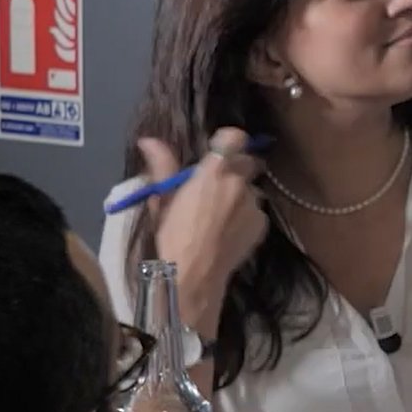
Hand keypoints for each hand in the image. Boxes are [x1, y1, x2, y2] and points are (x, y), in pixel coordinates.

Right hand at [136, 130, 268, 333]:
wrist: (195, 273)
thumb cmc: (172, 236)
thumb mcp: (163, 200)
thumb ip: (162, 167)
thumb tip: (149, 141)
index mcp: (214, 172)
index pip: (234, 137)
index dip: (227, 141)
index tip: (216, 151)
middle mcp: (239, 183)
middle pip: (247, 161)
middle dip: (236, 168)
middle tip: (217, 184)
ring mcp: (254, 203)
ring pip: (252, 188)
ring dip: (240, 193)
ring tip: (220, 214)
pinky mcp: (262, 223)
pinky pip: (256, 210)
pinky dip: (245, 215)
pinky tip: (228, 231)